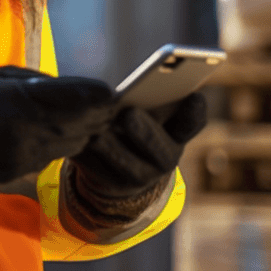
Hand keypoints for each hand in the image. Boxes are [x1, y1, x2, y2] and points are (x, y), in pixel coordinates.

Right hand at [0, 66, 115, 188]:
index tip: (110, 92)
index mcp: (27, 100)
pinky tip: (59, 134)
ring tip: (88, 119)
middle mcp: (33, 129)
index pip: (83, 98)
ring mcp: (31, 153)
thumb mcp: (1, 77)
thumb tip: (72, 89)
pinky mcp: (26, 169)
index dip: (101, 95)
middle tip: (109, 106)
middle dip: (100, 114)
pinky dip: (65, 144)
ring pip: (77, 143)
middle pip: (88, 124)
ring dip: (86, 131)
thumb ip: (40, 83)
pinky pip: (58, 156)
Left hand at [70, 92, 207, 198]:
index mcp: (176, 135)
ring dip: (107, 141)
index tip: (195, 96)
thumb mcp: (146, 113)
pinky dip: (84, 149)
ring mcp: (138, 175)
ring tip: (96, 128)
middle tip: (129, 115)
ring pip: (121, 158)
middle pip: (157, 145)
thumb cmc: (134, 125)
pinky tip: (75, 136)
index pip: (191, 123)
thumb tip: (126, 87)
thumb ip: (147, 98)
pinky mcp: (109, 183)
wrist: (118, 168)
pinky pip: (94, 166)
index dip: (194, 112)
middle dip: (144, 130)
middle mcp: (164, 159)